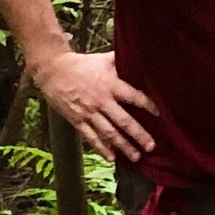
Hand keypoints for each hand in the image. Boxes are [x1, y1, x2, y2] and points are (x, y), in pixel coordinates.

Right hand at [32, 50, 158, 161]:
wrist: (54, 70)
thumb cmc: (82, 64)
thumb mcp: (104, 59)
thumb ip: (121, 61)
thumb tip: (139, 56)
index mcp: (111, 84)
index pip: (134, 96)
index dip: (148, 106)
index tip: (160, 115)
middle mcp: (102, 100)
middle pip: (123, 121)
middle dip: (139, 135)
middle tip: (151, 146)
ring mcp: (89, 112)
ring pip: (109, 133)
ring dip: (124, 146)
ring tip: (136, 156)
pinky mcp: (77, 120)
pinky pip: (91, 137)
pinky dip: (102, 148)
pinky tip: (112, 157)